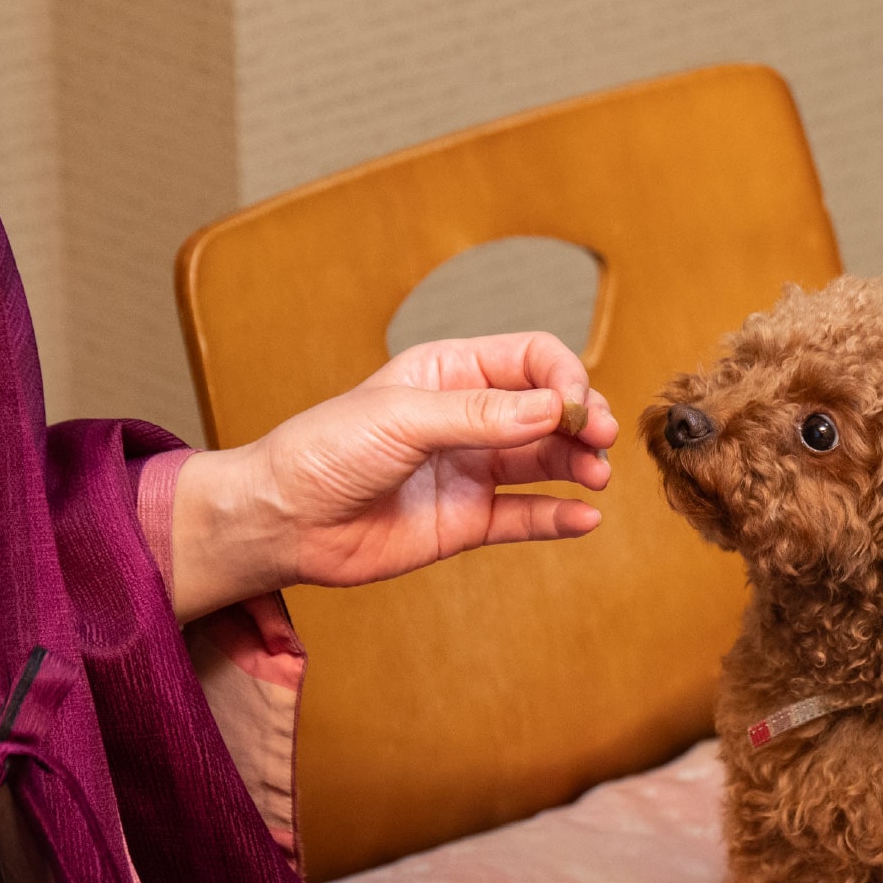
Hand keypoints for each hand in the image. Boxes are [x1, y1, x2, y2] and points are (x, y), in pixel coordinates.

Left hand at [169, 332, 618, 621]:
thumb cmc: (323, 452)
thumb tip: (551, 409)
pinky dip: (560, 516)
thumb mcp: (401, 418)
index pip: (531, 359)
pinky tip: (584, 517)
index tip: (574, 405)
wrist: (283, 523)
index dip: (563, 376)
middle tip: (599, 439)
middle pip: (550, 409)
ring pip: (547, 460)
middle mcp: (470, 417)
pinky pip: (528, 515)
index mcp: (451, 372)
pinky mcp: (470, 520)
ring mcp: (473, 469)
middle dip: (582, 419)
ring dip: (579, 465)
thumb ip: (480, 415)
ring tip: (595, 477)